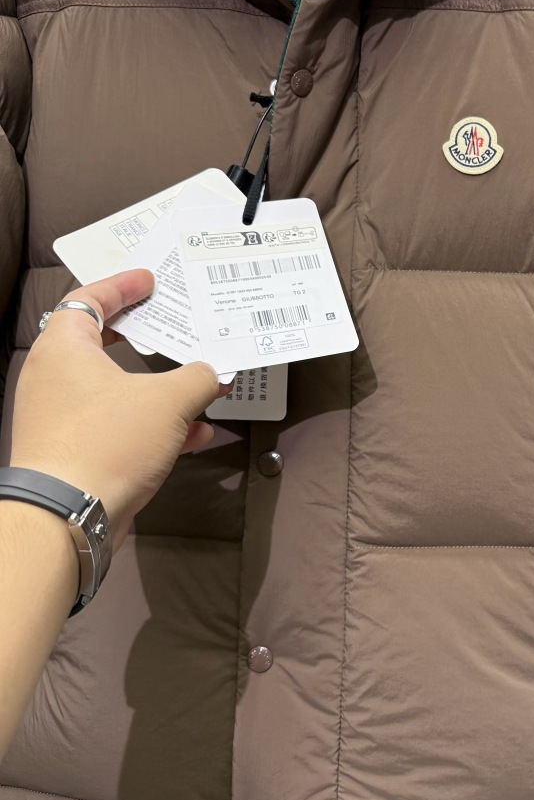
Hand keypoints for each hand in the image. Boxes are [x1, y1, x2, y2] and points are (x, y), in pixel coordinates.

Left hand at [9, 269, 229, 544]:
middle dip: (144, 339)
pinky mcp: (71, 451)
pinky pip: (116, 426)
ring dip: (157, 388)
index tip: (150, 281)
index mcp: (64, 348)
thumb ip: (198, 378)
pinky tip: (192, 435)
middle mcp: (53, 378)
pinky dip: (151, 425)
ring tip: (196, 386)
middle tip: (170, 324)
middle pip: (101, 344)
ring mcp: (59, 417)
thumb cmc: (108, 443)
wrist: (68, 517)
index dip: (122, 287)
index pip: (89, 300)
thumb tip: (214, 373)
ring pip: (114, 390)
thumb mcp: (169, 402)